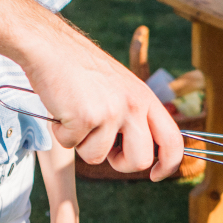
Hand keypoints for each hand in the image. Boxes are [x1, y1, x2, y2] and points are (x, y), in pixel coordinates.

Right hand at [29, 43, 183, 178]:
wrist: (50, 47)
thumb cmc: (80, 70)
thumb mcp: (120, 87)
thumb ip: (133, 115)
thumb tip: (139, 152)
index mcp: (145, 98)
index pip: (173, 139)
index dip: (168, 164)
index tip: (156, 175)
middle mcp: (133, 105)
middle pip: (140, 160)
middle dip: (120, 163)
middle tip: (104, 148)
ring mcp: (110, 112)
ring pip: (98, 157)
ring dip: (82, 144)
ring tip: (75, 115)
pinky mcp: (85, 117)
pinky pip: (71, 145)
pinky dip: (61, 133)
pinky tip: (61, 109)